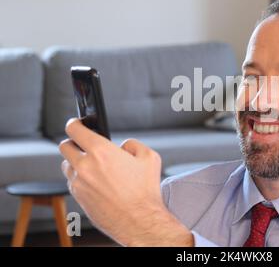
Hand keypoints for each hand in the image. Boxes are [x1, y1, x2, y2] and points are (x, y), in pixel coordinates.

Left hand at [59, 118, 193, 245]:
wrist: (139, 221)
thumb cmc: (145, 191)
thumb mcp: (149, 157)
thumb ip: (132, 144)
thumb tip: (122, 146)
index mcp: (101, 152)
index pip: (74, 130)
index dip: (74, 123)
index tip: (76, 123)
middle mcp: (85, 166)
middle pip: (64, 146)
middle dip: (73, 142)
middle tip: (84, 145)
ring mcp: (79, 184)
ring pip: (67, 166)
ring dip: (75, 162)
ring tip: (92, 166)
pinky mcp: (78, 198)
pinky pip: (72, 183)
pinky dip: (80, 179)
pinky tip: (96, 182)